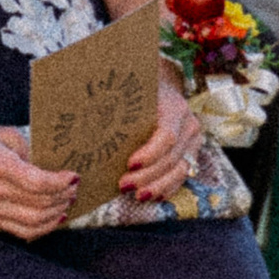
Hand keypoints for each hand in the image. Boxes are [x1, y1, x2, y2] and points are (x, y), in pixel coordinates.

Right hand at [0, 124, 80, 239]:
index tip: (74, 176)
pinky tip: (54, 218)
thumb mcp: (2, 134)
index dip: (61, 182)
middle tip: (74, 188)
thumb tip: (52, 171)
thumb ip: (29, 151)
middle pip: (39, 203)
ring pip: (33, 222)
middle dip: (63, 197)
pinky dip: (42, 228)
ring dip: (56, 213)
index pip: (37, 182)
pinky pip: (21, 231)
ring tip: (67, 201)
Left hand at [120, 66, 203, 204]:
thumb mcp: (132, 90)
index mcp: (174, 108)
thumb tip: (86, 115)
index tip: (129, 164)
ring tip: (138, 195)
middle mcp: (188, 125)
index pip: (167, 136)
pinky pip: (183, 175)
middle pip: (170, 157)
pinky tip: (153, 196)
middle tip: (124, 185)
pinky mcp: (191, 152)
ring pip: (180, 170)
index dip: (150, 154)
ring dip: (158, 186)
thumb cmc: (140, 88)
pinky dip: (168, 187)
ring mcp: (192, 140)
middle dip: (147, 175)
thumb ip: (117, 100)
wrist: (164, 83)